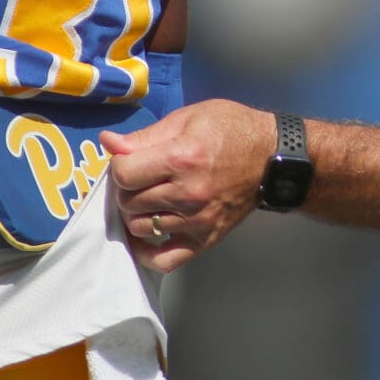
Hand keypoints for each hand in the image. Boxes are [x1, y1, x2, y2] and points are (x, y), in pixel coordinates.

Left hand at [102, 99, 276, 272]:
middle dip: (127, 188)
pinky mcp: (205, 240)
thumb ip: (145, 136)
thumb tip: (107, 143)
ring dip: (136, 213)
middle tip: (141, 177)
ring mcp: (196, 221)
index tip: (132, 159)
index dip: (121, 164)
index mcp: (181, 159)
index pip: (123, 174)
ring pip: (140, 227)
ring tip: (149, 199)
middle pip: (129, 201)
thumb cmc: (231, 130)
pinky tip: (147, 236)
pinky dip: (147, 252)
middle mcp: (187, 194)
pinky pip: (164, 260)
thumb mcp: (188, 119)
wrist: (273, 158)